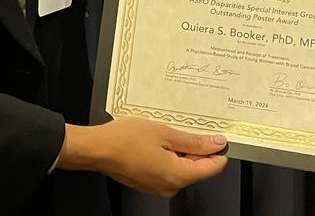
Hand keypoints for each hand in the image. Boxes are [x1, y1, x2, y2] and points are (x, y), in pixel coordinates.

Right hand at [56, 118, 227, 197]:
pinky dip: (168, 155)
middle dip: (196, 148)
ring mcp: (159, 187)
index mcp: (177, 176)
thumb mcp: (165, 132)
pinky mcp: (149, 184)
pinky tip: (158, 141)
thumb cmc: (125, 139)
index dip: (218, 150)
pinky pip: (168, 170)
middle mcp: (170, 187)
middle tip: (186, 126)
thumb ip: (194, 141)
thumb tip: (216, 143)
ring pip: (182, 168)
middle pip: (197, 168)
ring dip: (181, 151)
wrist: (97, 148)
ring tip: (167, 132)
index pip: (212, 168)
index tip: (218, 135)